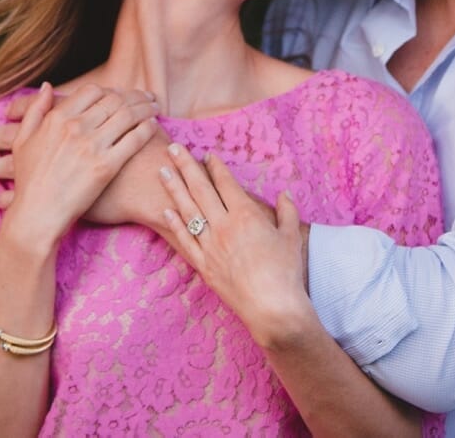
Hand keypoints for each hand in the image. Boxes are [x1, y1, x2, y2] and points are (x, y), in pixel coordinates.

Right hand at [5, 82, 159, 245]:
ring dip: (146, 108)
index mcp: (57, 118)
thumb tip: (47, 86)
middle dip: (135, 95)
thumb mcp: (22, 141)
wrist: (38, 215)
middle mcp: (75, 127)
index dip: (111, 89)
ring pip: (128, 115)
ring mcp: (92, 146)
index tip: (121, 94)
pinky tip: (153, 126)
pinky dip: (147, 129)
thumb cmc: (29, 181)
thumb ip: (35, 110)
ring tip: (155, 107)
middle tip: (147, 97)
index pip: (92, 91)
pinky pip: (134, 139)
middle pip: (114, 99)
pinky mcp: (106, 166)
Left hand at [158, 144, 314, 348]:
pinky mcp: (204, 265)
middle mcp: (224, 226)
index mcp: (246, 215)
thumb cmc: (286, 272)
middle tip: (172, 148)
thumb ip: (287, 212)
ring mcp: (210, 245)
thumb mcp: (292, 236)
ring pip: (188, 211)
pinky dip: (174, 224)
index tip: (206, 154)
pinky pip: (185, 240)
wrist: (271, 307)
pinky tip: (165, 211)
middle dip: (185, 166)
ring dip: (174, 189)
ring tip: (162, 171)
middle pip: (200, 190)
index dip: (215, 167)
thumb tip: (285, 194)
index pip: (225, 184)